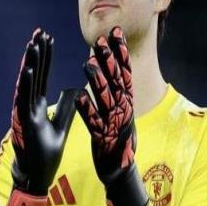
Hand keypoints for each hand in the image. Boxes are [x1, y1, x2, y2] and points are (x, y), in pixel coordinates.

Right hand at [10, 28, 76, 195]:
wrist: (37, 176)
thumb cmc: (46, 154)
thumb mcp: (61, 127)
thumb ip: (66, 108)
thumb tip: (75, 90)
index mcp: (37, 105)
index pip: (42, 76)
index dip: (45, 57)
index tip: (47, 38)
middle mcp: (29, 105)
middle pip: (34, 74)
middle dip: (37, 53)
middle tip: (39, 32)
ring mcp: (24, 113)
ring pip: (27, 83)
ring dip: (29, 63)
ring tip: (33, 43)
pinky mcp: (23, 123)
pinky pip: (24, 100)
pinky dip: (25, 84)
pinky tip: (28, 68)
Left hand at [75, 26, 147, 205]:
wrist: (121, 171)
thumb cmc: (118, 140)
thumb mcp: (122, 114)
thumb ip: (119, 94)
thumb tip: (116, 73)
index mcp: (127, 103)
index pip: (125, 73)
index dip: (120, 53)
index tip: (115, 34)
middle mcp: (124, 111)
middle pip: (117, 81)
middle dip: (109, 60)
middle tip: (101, 40)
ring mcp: (114, 124)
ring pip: (106, 99)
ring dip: (98, 81)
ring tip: (88, 63)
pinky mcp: (104, 139)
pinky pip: (94, 123)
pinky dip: (88, 110)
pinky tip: (79, 97)